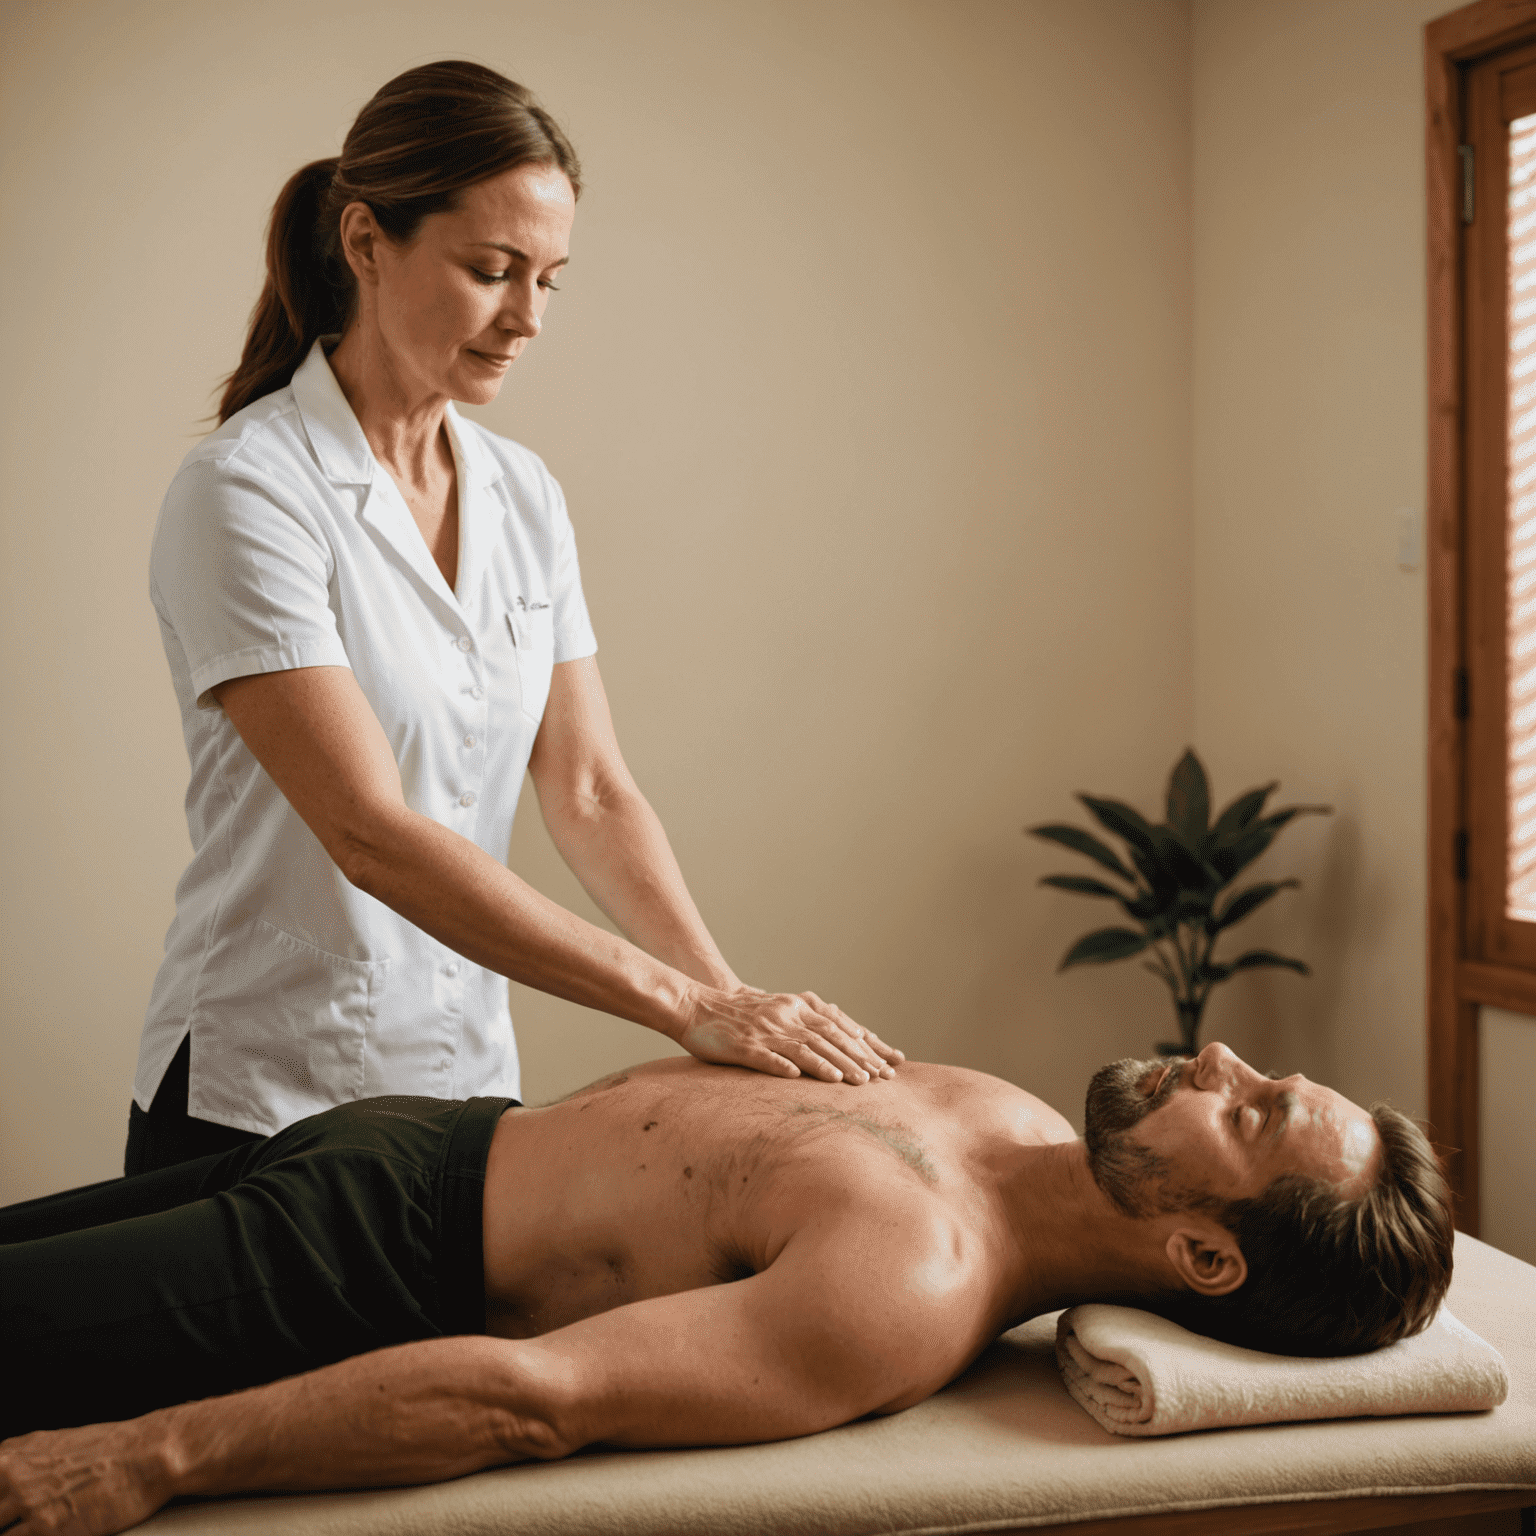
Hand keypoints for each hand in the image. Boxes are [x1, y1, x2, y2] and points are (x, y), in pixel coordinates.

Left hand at [0, 1416, 174, 1535]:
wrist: (149, 1454)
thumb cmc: (115, 1447)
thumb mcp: (60, 1443)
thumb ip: (25, 1462)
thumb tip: (9, 1477)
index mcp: (15, 1453)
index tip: (3, 1510)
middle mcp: (15, 1475)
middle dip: (0, 1519)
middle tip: (14, 1520)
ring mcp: (29, 1503)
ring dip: (9, 1531)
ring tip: (37, 1526)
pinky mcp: (47, 1529)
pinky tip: (47, 1534)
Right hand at [675, 986, 903, 1083]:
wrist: (695, 1007)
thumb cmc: (737, 1014)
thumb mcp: (775, 1010)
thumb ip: (802, 1021)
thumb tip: (835, 1037)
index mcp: (794, 1007)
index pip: (838, 1026)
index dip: (864, 1045)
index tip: (886, 1062)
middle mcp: (784, 1016)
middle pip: (828, 1038)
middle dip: (856, 1058)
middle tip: (881, 1078)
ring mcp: (764, 1031)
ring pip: (804, 1048)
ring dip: (831, 1064)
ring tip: (854, 1082)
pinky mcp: (743, 1046)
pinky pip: (767, 1057)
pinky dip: (786, 1066)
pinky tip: (801, 1078)